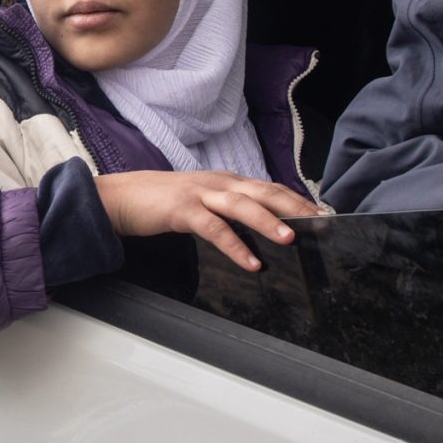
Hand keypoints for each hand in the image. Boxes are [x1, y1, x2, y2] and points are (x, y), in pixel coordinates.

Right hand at [94, 171, 329, 271]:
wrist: (121, 196)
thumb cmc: (162, 201)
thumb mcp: (202, 200)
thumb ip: (228, 208)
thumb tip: (259, 226)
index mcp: (225, 180)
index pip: (269, 187)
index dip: (296, 199)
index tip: (322, 214)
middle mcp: (218, 182)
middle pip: (263, 191)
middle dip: (294, 206)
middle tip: (319, 222)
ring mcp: (200, 194)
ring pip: (242, 205)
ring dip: (268, 221)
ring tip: (290, 237)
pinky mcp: (182, 210)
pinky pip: (214, 229)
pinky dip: (235, 245)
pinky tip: (250, 261)